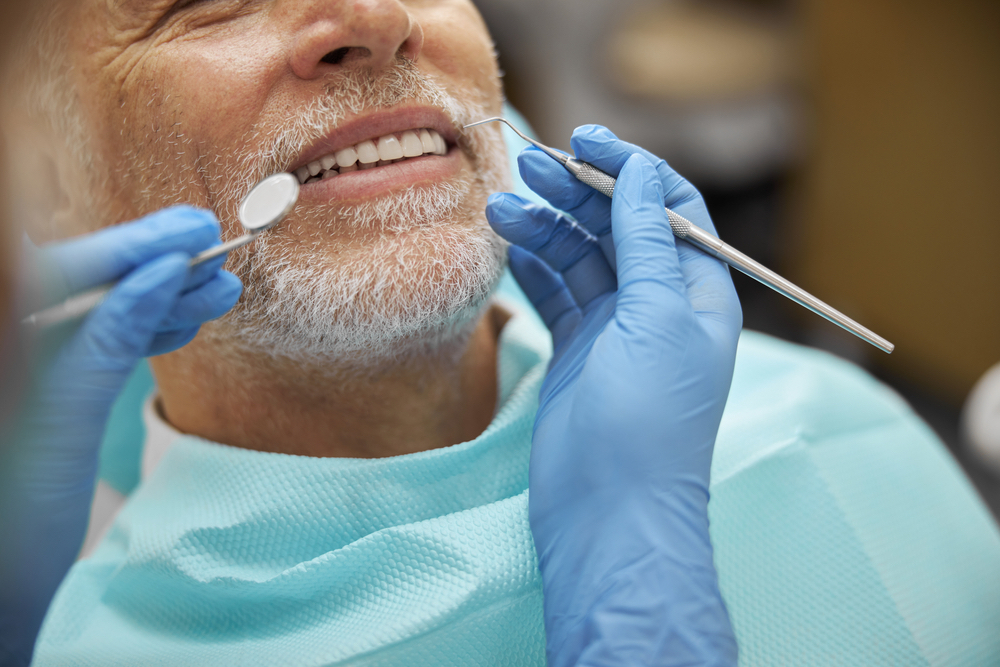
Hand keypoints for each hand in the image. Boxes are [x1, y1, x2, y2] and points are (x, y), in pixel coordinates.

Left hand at [0, 206, 241, 664]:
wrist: (0, 601)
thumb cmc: (9, 521)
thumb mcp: (60, 418)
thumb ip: (105, 338)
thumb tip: (159, 272)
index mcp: (1, 341)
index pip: (54, 268)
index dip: (127, 245)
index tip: (188, 231)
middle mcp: (12, 346)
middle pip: (77, 284)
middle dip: (150, 267)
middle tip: (213, 247)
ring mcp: (28, 371)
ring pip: (95, 316)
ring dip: (157, 300)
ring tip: (218, 290)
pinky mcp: (44, 397)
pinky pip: (96, 350)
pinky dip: (142, 336)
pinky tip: (185, 323)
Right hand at [486, 125, 741, 665]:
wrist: (610, 515)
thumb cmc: (648, 421)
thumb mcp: (659, 320)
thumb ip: (648, 242)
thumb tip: (640, 171)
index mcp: (696, 291)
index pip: (668, 207)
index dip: (630, 168)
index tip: (584, 142)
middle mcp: (659, 303)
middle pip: (617, 226)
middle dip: (576, 194)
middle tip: (526, 168)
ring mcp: (615, 329)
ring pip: (580, 258)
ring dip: (545, 229)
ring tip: (500, 210)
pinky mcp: (577, 352)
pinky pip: (556, 293)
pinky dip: (534, 267)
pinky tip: (508, 245)